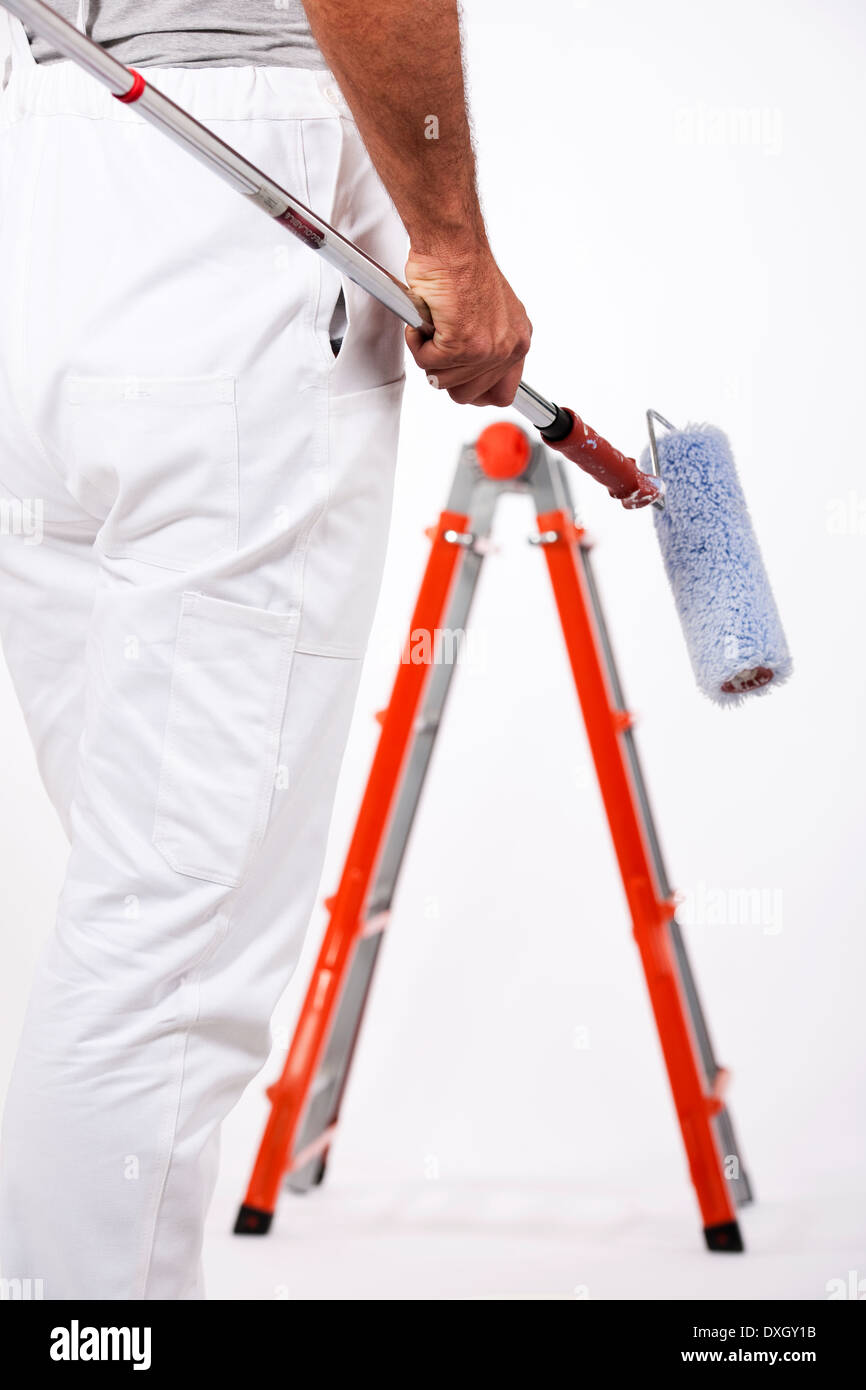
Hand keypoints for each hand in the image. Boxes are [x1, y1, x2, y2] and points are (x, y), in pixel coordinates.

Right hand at [404, 247, 531, 406]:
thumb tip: (468, 368)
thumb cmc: (462, 266)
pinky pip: (428, 362)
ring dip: (428, 355)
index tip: (461, 380)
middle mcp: (508, 346)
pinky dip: (417, 343)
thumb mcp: (488, 312)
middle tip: (437, 346)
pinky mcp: (462, 345)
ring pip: (445, 381)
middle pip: (469, 395)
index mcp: (517, 339)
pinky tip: (423, 321)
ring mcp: (486, 349)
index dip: (476, 392)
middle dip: (445, 374)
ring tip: (432, 326)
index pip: (503, 392)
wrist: (452, 244)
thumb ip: (485, 343)